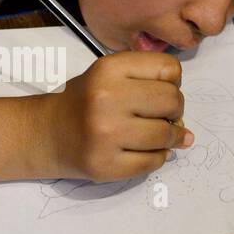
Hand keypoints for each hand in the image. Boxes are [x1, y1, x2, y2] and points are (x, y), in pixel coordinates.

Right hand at [38, 51, 193, 181]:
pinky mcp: (107, 164)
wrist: (47, 133)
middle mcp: (107, 99)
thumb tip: (186, 126)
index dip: (172, 81)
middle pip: (173, 101)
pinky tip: (144, 150)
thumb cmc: (85, 101)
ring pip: (166, 135)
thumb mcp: (109, 74)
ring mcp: (107, 135)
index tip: (160, 91)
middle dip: (175, 110)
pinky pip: (153, 161)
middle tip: (162, 116)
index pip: (170, 69)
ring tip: (159, 137)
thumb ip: (148, 83)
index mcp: (109, 69)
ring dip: (170, 138)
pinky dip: (157, 157)